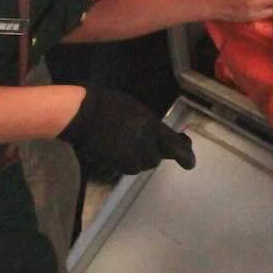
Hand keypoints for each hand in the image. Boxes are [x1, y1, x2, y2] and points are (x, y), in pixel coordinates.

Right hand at [58, 86, 195, 178]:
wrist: (83, 115)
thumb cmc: (110, 106)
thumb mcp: (137, 111)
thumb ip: (152, 126)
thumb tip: (164, 137)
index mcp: (151, 127)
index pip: (176, 147)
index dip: (186, 156)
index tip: (190, 163)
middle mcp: (144, 145)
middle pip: (157, 158)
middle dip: (154, 151)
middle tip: (145, 141)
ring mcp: (129, 157)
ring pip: (143, 164)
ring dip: (140, 156)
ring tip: (126, 141)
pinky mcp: (117, 165)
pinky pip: (129, 166)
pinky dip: (127, 160)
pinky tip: (117, 147)